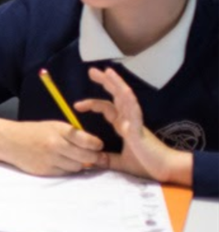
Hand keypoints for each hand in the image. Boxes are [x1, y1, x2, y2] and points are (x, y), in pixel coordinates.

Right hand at [0, 116, 103, 175]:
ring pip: (77, 167)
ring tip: (73, 158)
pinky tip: (61, 162)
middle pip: (86, 157)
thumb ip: (73, 134)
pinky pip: (65, 173)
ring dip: (79, 164)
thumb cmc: (34, 132)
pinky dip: (67, 169)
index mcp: (59, 130)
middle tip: (97, 157)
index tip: (98, 145)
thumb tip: (95, 147)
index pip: (86, 140)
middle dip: (94, 158)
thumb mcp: (54, 126)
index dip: (96, 144)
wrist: (9, 140)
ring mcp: (50, 159)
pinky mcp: (45, 170)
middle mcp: (55, 145)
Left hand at [76, 67, 193, 184]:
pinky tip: (125, 91)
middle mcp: (129, 120)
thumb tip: (90, 159)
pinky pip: (135, 112)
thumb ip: (106, 158)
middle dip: (105, 82)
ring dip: (117, 84)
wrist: (166, 171)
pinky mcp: (140, 129)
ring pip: (126, 98)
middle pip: (116, 96)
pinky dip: (130, 101)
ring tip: (107, 72)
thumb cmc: (147, 165)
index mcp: (124, 126)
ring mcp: (135, 122)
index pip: (107, 108)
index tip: (77, 105)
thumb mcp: (120, 162)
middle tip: (92, 71)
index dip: (93, 103)